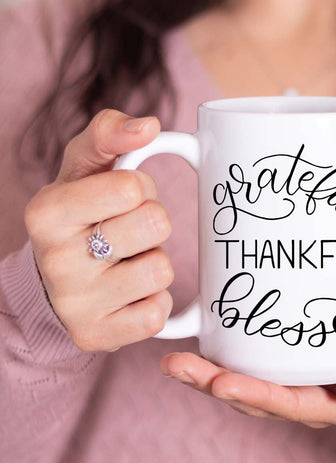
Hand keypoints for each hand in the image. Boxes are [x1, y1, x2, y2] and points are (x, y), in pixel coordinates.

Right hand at [25, 109, 174, 351]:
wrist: (54, 282)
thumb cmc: (79, 215)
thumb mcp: (83, 167)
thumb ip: (110, 134)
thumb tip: (149, 126)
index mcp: (47, 212)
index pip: (129, 186)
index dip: (139, 188)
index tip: (122, 198)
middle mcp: (56, 260)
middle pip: (154, 224)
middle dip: (152, 223)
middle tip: (129, 231)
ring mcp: (76, 304)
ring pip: (161, 270)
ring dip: (155, 262)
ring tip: (129, 262)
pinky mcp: (99, 336)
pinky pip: (157, 314)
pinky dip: (154, 301)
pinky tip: (130, 294)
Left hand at [160, 296, 335, 428]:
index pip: (296, 407)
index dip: (259, 397)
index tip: (224, 380)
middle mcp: (318, 398)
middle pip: (262, 401)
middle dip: (219, 387)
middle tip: (183, 368)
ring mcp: (302, 380)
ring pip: (251, 387)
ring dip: (210, 377)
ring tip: (175, 363)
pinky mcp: (293, 360)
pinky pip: (254, 367)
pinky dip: (224, 361)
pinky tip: (198, 345)